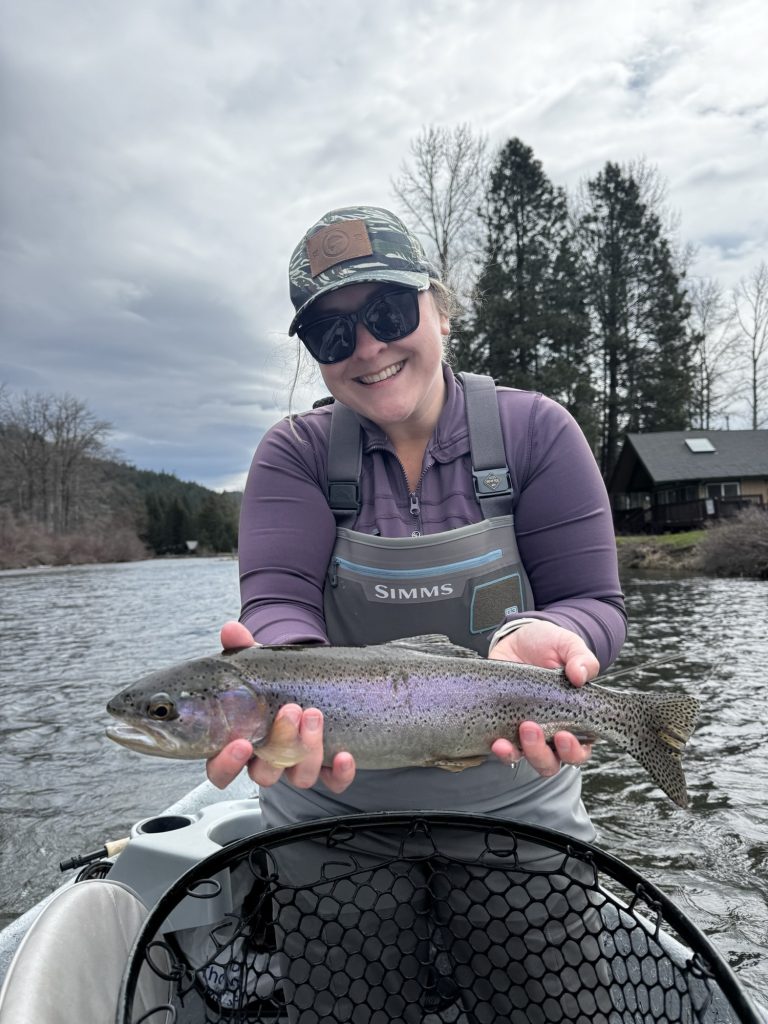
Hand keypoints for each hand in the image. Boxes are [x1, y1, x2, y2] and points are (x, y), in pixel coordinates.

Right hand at [205, 621, 355, 792]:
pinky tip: (344, 754)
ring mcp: (296, 766)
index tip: (240, 743)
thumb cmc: (275, 683)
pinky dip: (340, 773)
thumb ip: (242, 649)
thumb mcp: (258, 665)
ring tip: (315, 714)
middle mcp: (267, 760)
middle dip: (279, 744)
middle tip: (291, 711)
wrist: (310, 684)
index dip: (227, 764)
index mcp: (241, 742)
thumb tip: (231, 629)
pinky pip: (333, 782)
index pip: (220, 771)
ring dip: (308, 749)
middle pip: (264, 774)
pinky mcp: (326, 769)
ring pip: (299, 777)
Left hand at [488, 619, 598, 776]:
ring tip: (513, 735)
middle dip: (542, 753)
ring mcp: (526, 732)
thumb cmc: (549, 645)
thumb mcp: (568, 645)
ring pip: (529, 759)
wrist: (517, 638)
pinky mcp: (504, 727)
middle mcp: (552, 732)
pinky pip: (504, 749)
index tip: (563, 736)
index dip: (574, 750)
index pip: (582, 749)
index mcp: (577, 719)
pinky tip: (497, 743)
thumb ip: (581, 658)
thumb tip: (582, 675)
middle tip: (531, 728)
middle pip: (553, 761)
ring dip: (522, 753)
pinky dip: (502, 751)